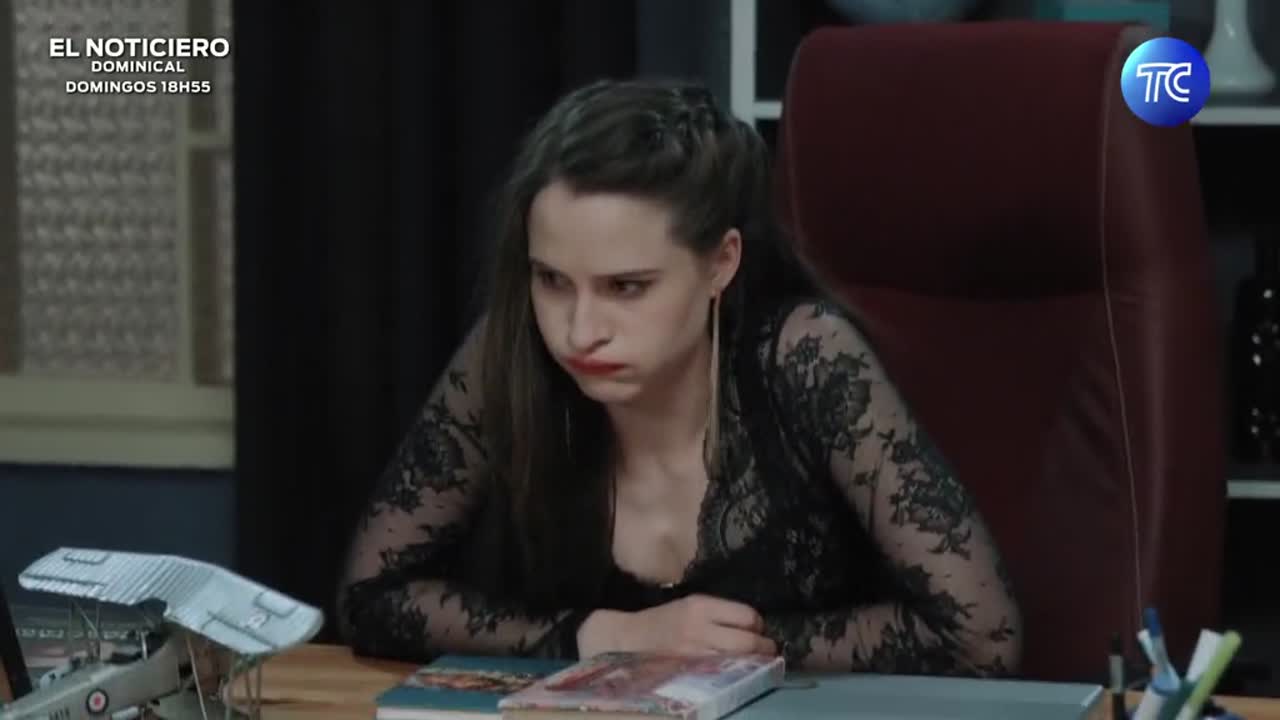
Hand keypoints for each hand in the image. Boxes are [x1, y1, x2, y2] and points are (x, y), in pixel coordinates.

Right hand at [576, 594, 777, 657]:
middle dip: (764, 648)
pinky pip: (724, 675)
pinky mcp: (691, 673)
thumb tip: (753, 625)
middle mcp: (700, 629)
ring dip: (755, 663)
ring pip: (740, 661)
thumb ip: (719, 613)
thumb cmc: (663, 621)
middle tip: (768, 650)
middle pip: (748, 642)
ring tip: (759, 664)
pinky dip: (737, 674)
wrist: (628, 640)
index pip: (747, 616)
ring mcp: (696, 654)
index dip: (758, 624)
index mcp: (701, 606)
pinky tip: (738, 673)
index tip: (759, 629)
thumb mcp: (690, 606)